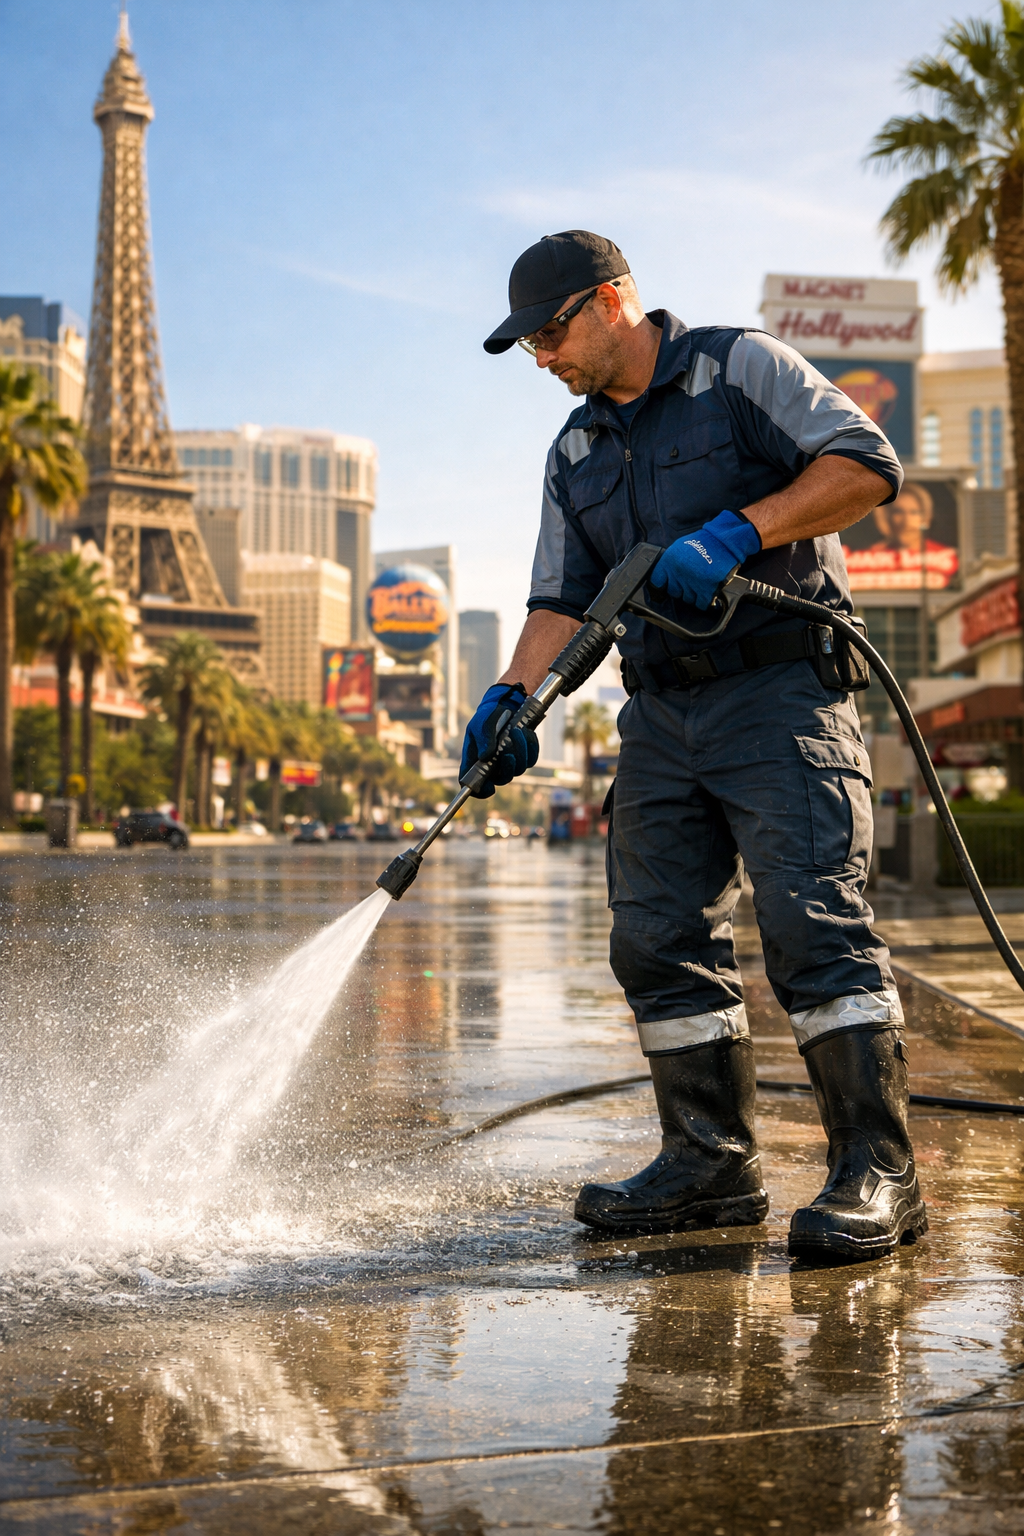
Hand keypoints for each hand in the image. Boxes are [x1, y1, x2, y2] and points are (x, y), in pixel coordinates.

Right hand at [460, 683, 539, 798]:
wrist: (505, 704)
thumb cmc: (488, 715)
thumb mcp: (481, 723)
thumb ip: (483, 739)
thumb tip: (486, 757)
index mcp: (475, 761)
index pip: (473, 784)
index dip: (480, 791)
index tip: (489, 787)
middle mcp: (492, 766)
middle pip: (502, 779)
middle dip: (507, 765)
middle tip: (507, 745)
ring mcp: (509, 762)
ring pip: (519, 769)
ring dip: (520, 750)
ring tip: (516, 730)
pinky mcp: (524, 756)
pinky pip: (531, 759)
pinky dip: (530, 746)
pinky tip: (525, 732)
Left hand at [650, 510, 760, 608]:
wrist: (724, 541)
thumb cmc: (704, 542)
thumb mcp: (680, 546)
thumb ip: (671, 562)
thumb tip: (667, 576)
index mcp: (669, 560)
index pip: (656, 581)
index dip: (662, 585)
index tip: (666, 586)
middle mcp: (678, 572)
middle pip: (673, 592)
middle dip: (681, 589)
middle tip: (690, 582)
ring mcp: (691, 582)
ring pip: (687, 599)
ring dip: (694, 594)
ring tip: (701, 585)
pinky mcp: (706, 590)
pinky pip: (701, 604)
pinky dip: (705, 601)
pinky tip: (708, 594)